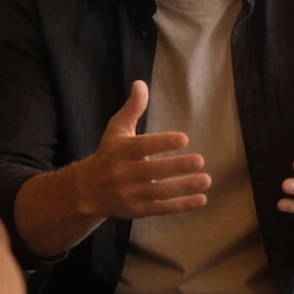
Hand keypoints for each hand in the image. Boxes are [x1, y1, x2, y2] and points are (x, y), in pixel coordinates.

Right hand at [70, 81, 210, 219]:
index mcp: (120, 151)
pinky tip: (201, 199)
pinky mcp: (137, 210)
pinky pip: (161, 208)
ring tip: (206, 180)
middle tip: (200, 160)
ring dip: (184, 187)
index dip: (163, 143)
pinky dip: (181, 206)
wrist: (87, 191)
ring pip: (160, 192)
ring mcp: (131, 194)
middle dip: (176, 167)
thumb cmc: (108, 154)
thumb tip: (141, 83)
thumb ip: (132, 109)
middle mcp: (123, 174)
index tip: (184, 139)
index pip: (142, 147)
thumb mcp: (116, 130)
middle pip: (152, 171)